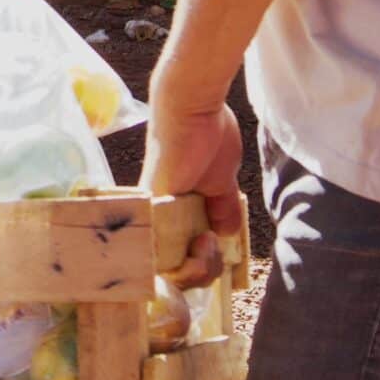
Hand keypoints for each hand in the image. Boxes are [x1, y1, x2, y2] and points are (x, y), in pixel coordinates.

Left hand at [144, 92, 246, 286]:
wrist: (193, 107)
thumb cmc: (207, 134)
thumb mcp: (221, 180)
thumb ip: (223, 206)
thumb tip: (226, 234)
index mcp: (179, 208)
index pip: (185, 252)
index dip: (203, 265)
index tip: (219, 252)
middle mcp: (162, 214)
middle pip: (177, 266)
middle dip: (203, 272)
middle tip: (215, 250)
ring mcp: (155, 210)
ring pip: (168, 264)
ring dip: (197, 268)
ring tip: (208, 246)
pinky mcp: (153, 203)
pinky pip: (159, 247)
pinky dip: (181, 260)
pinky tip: (201, 250)